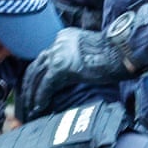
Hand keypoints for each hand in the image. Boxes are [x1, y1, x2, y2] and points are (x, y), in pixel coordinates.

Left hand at [19, 13, 140, 119]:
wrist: (121, 52)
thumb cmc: (115, 55)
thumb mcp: (91, 53)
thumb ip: (78, 60)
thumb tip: (72, 77)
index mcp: (65, 37)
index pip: (45, 57)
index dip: (38, 75)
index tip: (35, 88)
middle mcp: (58, 43)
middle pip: (36, 65)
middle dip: (29, 85)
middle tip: (26, 101)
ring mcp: (58, 54)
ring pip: (36, 76)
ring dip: (31, 94)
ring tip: (29, 109)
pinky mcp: (61, 67)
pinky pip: (45, 85)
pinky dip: (41, 97)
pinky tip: (39, 108)